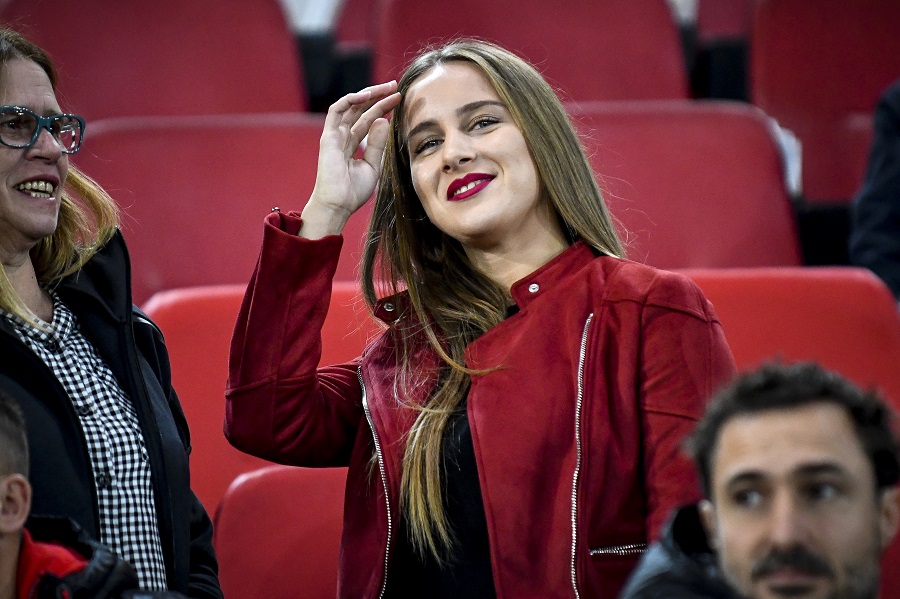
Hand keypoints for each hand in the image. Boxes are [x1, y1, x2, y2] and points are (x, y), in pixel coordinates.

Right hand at [300, 81, 400, 237]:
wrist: (338, 205)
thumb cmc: (353, 192)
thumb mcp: (373, 166)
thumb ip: (377, 144)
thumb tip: (384, 120)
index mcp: (353, 144)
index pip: (368, 119)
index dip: (383, 107)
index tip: (399, 99)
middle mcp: (343, 136)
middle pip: (361, 109)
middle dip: (378, 96)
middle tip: (396, 87)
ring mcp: (335, 135)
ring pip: (351, 106)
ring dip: (368, 94)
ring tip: (386, 88)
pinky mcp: (329, 136)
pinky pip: (337, 110)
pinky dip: (351, 99)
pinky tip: (368, 95)